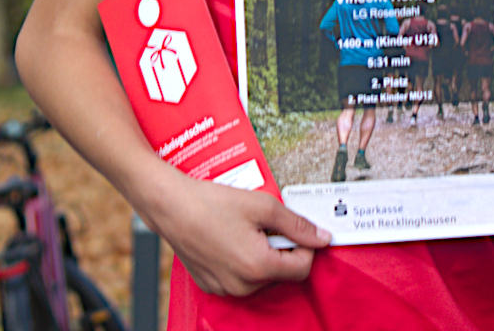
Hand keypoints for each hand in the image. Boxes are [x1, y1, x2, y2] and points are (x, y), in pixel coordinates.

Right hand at [144, 172, 327, 296]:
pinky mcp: (212, 285)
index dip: (307, 245)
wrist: (171, 207)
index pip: (303, 268)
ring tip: (248, 230)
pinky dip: (244, 261)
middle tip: (268, 225)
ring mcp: (224, 288)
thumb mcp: (264, 206)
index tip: (298, 229)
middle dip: (283, 249)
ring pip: (262, 277)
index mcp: (258, 267)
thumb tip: (322, 237)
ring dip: (264, 255)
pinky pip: (241, 279)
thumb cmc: (212, 204)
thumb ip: (298, 224)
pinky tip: (233, 239)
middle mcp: (242, 285)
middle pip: (282, 273)